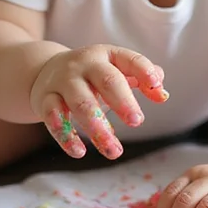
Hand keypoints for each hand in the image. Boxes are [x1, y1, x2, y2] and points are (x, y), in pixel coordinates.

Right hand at [30, 45, 167, 159]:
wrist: (44, 71)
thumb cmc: (92, 75)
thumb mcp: (116, 70)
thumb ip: (143, 79)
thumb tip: (163, 95)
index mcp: (107, 55)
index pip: (130, 59)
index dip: (143, 71)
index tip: (155, 85)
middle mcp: (85, 65)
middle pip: (106, 81)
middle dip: (123, 101)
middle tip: (137, 122)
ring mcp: (63, 81)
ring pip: (81, 103)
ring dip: (98, 129)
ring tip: (114, 152)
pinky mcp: (45, 99)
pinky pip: (55, 117)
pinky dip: (66, 135)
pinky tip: (79, 152)